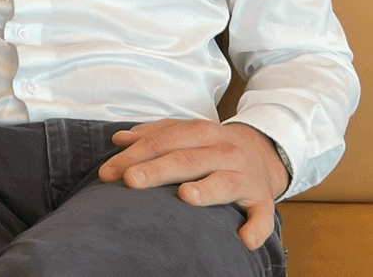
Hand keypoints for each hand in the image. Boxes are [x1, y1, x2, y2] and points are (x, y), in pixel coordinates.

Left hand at [97, 119, 287, 249]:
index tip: (109, 172)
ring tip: (185, 196)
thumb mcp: (185, 133)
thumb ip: (153, 135)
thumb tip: (119, 139)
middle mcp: (224, 151)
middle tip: (131, 180)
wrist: (262, 152)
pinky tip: (244, 240)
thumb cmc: (211, 146)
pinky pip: (263, 215)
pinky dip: (256, 228)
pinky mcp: (263, 200)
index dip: (135, 155)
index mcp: (201, 132)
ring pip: (225, 182)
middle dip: (157, 169)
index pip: (163, 141)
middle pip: (187, 160)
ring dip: (206, 190)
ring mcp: (245, 176)